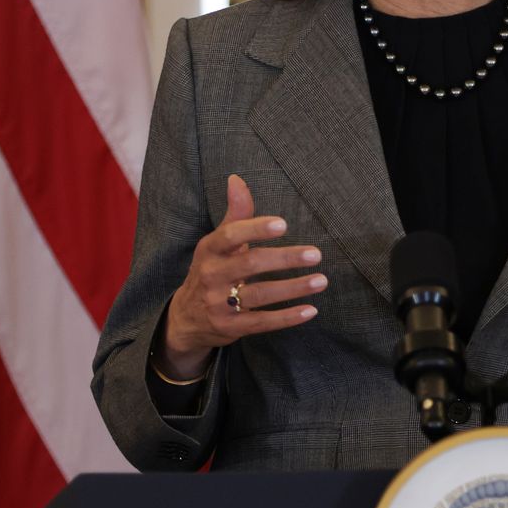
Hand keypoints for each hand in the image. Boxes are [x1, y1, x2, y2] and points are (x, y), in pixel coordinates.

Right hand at [159, 174, 324, 377]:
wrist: (186, 317)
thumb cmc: (211, 270)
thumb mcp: (217, 242)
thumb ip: (235, 214)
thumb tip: (236, 179)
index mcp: (210, 249)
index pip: (231, 235)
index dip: (256, 229)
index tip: (283, 224)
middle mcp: (211, 275)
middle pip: (250, 264)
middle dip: (284, 259)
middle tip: (315, 254)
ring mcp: (219, 303)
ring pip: (260, 295)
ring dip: (293, 288)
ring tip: (321, 281)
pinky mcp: (230, 327)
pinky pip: (262, 322)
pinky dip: (287, 317)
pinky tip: (310, 310)